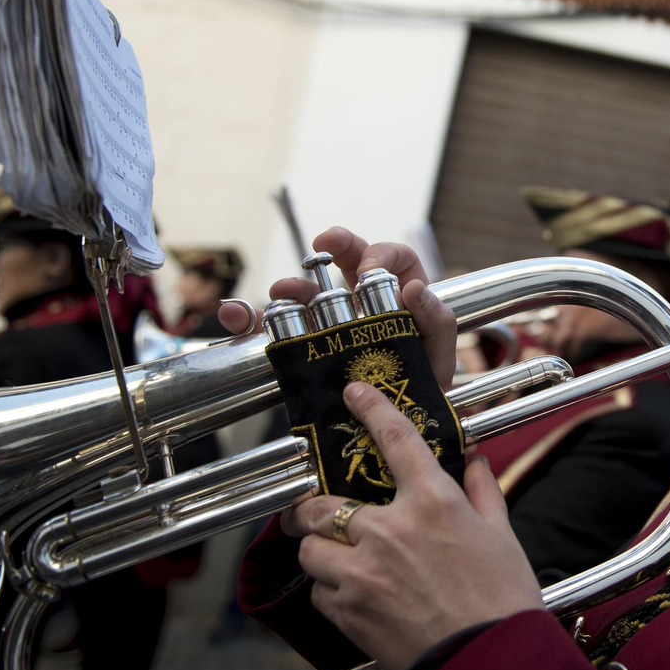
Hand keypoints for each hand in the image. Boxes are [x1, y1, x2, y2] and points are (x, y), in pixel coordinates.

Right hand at [218, 227, 456, 385]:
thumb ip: (435, 321)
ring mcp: (332, 322)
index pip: (394, 258)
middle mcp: (364, 301)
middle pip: (347, 260)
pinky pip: (273, 328)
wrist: (397, 424)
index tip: (370, 270)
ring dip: (291, 286)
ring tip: (279, 291)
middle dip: (334, 245)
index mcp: (399, 295)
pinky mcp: (305, 346)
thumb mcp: (436, 354)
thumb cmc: (422, 383)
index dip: (382, 255)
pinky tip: (233, 316)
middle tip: (322, 245)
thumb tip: (414, 288)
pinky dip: (249, 320)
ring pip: (308, 292)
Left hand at [287, 382, 543, 669]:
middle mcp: (389, 530)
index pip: (395, 439)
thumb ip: (482, 491)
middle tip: (312, 509)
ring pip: (311, 548)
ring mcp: (362, 572)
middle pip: (322, 503)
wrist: (488, 664)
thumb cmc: (503, 600)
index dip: (371, 408)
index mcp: (432, 502)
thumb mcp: (502, 534)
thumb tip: (473, 460)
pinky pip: (319, 592)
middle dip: (310, 506)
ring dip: (319, 550)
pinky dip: (329, 590)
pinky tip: (352, 595)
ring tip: (335, 557)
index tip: (354, 393)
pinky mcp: (348, 612)